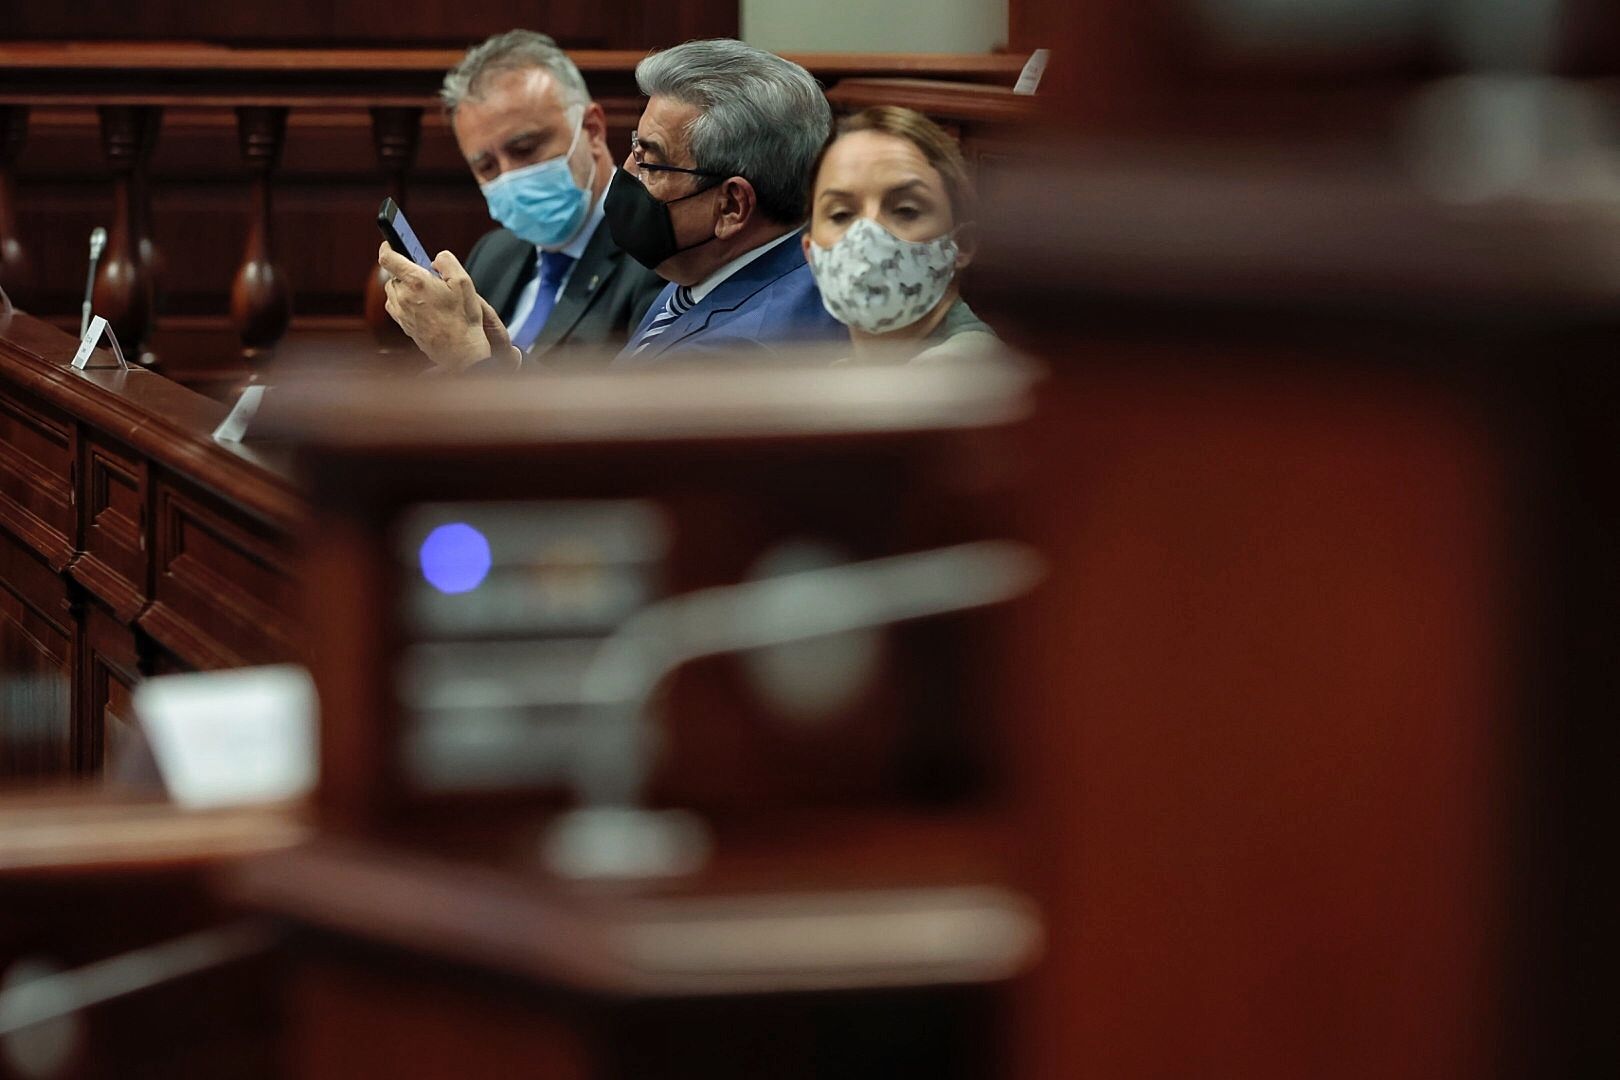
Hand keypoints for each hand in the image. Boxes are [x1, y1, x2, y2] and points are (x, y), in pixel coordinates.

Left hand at [379, 244, 517, 372]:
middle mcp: (403, 297)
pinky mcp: (403, 325)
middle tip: (427, 276)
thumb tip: (435, 259)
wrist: (460, 352)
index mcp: (416, 282)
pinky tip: (424, 306)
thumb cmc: (464, 319)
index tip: (391, 243)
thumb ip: (447, 261)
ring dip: (405, 287)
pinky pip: (397, 307)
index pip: (388, 258)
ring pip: (394, 291)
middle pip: (393, 275)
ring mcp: (401, 313)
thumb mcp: (464, 282)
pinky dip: (406, 302)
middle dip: (407, 272)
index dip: (387, 246)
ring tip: (427, 293)